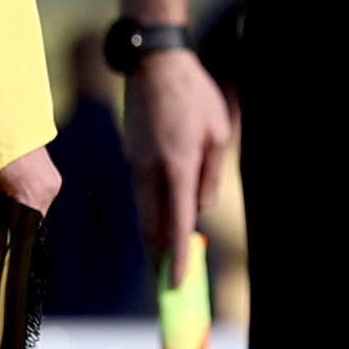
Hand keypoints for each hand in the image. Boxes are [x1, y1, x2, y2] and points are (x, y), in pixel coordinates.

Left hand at [0, 145, 60, 264]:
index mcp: (35, 194)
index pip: (27, 237)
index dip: (7, 247)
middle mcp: (50, 187)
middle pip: (28, 223)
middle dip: (4, 226)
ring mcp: (51, 178)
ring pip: (30, 209)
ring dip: (8, 210)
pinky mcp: (46, 170)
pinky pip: (32, 195)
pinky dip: (14, 197)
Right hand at [125, 46, 233, 262]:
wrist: (154, 64)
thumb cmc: (194, 95)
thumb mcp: (217, 135)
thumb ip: (209, 177)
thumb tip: (199, 209)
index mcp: (177, 166)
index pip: (176, 223)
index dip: (177, 257)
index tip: (176, 283)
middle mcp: (151, 170)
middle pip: (150, 226)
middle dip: (158, 257)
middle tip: (166, 284)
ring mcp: (135, 163)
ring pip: (142, 211)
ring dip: (152, 238)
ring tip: (162, 260)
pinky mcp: (130, 155)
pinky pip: (141, 192)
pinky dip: (149, 212)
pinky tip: (158, 222)